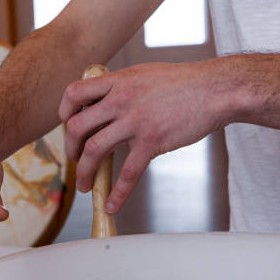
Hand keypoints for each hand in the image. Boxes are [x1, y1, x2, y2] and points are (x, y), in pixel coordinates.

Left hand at [59, 61, 229, 212]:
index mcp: (117, 82)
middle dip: (71, 149)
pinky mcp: (152, 142)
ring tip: (86, 186)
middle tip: (75, 160)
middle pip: (77, 127)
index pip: (74, 92)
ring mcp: (135, 121)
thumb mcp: (143, 74)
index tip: (66, 125)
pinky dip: (117, 193)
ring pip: (95, 151)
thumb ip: (119, 87)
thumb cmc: (183, 83)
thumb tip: (101, 102)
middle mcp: (121, 100)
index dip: (64, 111)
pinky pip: (128, 173)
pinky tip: (111, 205)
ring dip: (85, 173)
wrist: (216, 89)